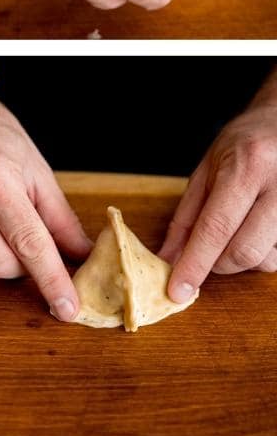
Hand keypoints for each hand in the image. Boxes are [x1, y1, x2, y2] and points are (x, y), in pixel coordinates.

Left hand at [159, 104, 276, 299]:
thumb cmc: (245, 144)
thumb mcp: (207, 170)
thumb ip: (186, 218)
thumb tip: (167, 260)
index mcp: (248, 166)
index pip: (216, 228)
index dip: (194, 264)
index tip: (177, 291)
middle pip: (244, 251)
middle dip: (219, 263)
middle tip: (211, 248)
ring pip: (266, 259)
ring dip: (244, 257)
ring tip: (244, 225)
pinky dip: (264, 252)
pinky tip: (261, 227)